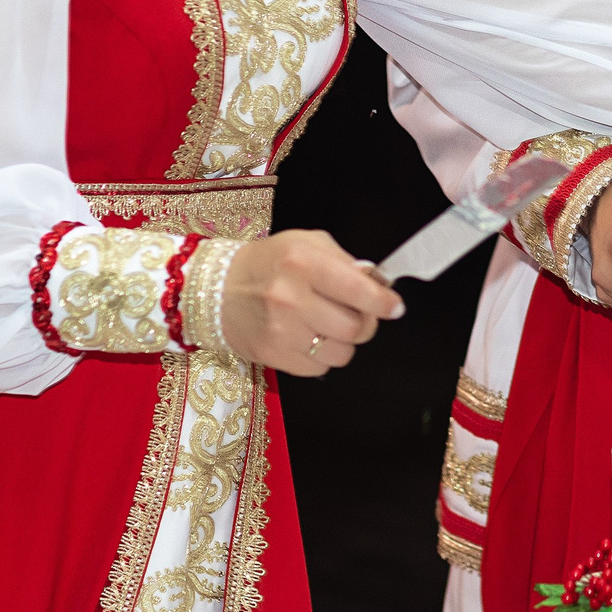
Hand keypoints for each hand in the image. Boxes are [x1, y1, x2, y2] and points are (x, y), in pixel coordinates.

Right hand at [221, 229, 404, 375]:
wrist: (218, 289)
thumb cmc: (269, 262)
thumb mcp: (306, 243)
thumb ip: (344, 261)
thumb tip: (378, 284)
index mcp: (302, 262)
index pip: (358, 289)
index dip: (383, 302)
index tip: (394, 307)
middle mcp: (290, 297)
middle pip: (355, 328)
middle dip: (366, 323)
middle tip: (358, 315)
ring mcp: (281, 330)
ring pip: (341, 352)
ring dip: (344, 342)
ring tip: (330, 326)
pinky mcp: (273, 355)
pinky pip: (319, 368)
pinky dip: (323, 356)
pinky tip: (310, 338)